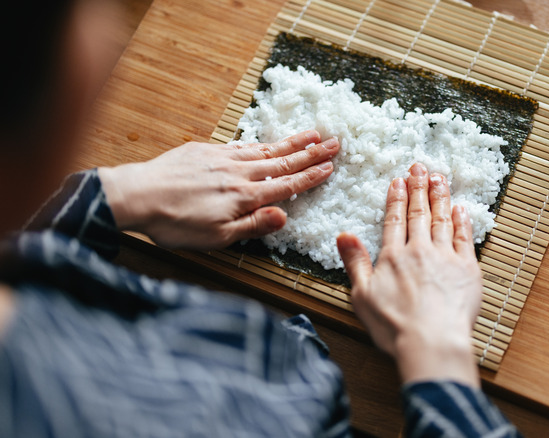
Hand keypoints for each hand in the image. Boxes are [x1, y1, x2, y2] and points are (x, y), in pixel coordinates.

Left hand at [99, 130, 338, 248]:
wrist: (137, 196)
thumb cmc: (174, 224)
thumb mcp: (216, 237)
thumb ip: (252, 225)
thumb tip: (283, 216)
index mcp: (244, 197)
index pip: (286, 185)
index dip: (310, 176)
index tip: (330, 167)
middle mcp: (238, 173)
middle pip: (282, 161)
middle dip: (310, 153)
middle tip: (334, 142)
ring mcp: (222, 158)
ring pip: (264, 149)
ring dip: (290, 142)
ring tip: (312, 134)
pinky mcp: (205, 151)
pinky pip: (240, 145)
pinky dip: (259, 143)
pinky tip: (267, 142)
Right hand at [337, 163, 482, 386]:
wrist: (432, 341)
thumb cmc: (394, 326)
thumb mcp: (362, 296)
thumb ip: (355, 263)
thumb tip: (344, 235)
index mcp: (393, 257)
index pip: (395, 219)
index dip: (397, 197)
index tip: (399, 180)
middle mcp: (420, 251)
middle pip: (419, 213)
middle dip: (419, 187)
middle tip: (420, 167)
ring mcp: (446, 258)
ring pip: (442, 219)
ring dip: (440, 196)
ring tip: (439, 178)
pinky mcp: (468, 270)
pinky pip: (465, 238)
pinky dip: (462, 221)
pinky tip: (460, 208)